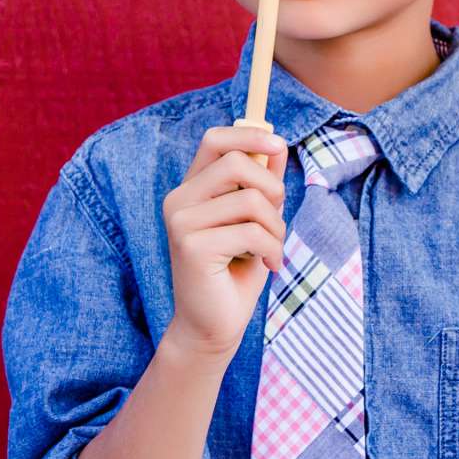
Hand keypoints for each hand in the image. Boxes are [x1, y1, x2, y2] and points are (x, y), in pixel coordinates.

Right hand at [159, 125, 288, 360]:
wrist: (214, 325)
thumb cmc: (237, 270)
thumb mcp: (256, 220)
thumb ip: (262, 183)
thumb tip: (277, 145)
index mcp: (191, 189)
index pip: (215, 139)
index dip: (249, 133)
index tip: (280, 144)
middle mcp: (179, 200)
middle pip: (237, 162)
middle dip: (273, 188)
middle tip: (277, 219)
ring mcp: (181, 222)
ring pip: (251, 200)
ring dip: (275, 227)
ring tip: (271, 249)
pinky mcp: (191, 246)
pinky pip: (252, 232)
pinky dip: (272, 249)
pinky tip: (269, 265)